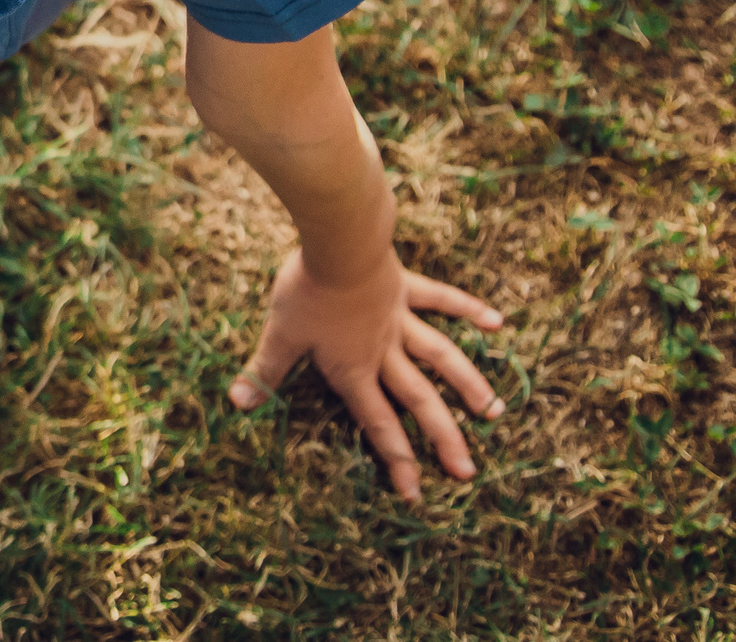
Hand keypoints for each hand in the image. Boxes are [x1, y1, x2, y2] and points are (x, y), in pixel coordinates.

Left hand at [228, 248, 506, 500]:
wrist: (340, 242)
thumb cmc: (307, 290)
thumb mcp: (280, 334)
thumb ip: (265, 371)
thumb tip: (238, 403)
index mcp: (353, 368)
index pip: (376, 423)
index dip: (395, 459)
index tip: (415, 493)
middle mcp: (383, 350)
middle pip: (419, 400)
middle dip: (442, 439)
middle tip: (468, 472)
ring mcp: (399, 319)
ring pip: (442, 358)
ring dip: (469, 385)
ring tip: (495, 412)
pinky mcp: (406, 287)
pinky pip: (441, 300)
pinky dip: (469, 310)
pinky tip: (497, 321)